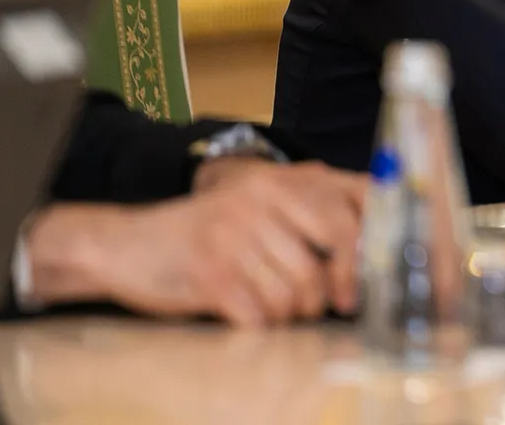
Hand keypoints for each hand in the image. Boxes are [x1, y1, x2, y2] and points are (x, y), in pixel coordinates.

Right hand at [26, 161, 365, 326]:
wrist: (127, 244)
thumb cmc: (209, 233)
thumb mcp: (261, 206)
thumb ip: (314, 210)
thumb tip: (377, 241)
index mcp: (281, 180)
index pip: (355, 201)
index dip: (374, 242)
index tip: (372, 274)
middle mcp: (261, 199)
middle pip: (339, 244)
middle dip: (340, 284)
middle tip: (335, 303)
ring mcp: (235, 233)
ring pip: (301, 287)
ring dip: (294, 310)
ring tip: (276, 304)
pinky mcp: (211, 271)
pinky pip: (263, 313)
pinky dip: (262, 323)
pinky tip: (248, 312)